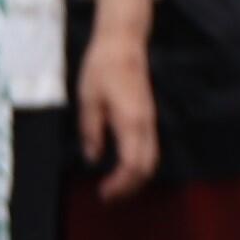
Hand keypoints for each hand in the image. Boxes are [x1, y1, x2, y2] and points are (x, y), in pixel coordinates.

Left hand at [77, 0, 160, 200]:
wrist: (124, 43)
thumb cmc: (102, 67)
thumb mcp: (88, 99)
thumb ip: (91, 131)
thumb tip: (93, 158)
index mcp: (130, 122)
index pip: (132, 165)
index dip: (120, 185)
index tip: (103, 193)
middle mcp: (145, 125)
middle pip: (147, 168)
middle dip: (129, 187)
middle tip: (108, 195)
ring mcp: (150, 121)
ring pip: (152, 160)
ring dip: (136, 178)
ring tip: (115, 186)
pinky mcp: (148, 117)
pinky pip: (150, 149)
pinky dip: (139, 165)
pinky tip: (122, 167)